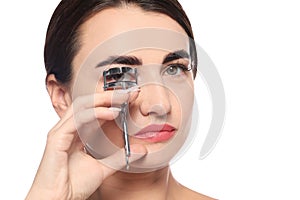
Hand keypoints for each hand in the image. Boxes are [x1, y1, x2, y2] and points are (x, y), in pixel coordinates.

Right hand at [26, 90, 145, 199]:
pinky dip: (95, 113)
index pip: (94, 110)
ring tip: (122, 98)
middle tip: (128, 93)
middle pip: (87, 103)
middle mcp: (68, 129)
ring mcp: (61, 132)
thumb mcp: (103, 168)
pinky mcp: (56, 138)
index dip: (111, 102)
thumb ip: (120, 157)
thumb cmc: (74, 185)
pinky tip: (112, 113)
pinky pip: (77, 119)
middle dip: (108, 96)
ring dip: (103, 100)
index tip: (130, 98)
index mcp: (77, 133)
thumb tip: (141, 150)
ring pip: (82, 106)